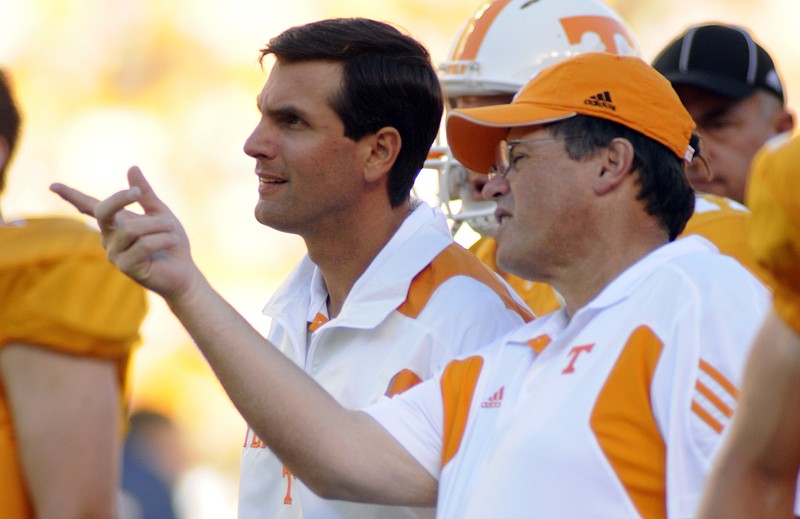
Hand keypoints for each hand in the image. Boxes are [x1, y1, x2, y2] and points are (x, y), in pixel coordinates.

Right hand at [50, 166, 201, 300]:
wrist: (184, 272)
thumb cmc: (171, 241)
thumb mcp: (161, 213)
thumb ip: (145, 193)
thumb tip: (132, 168)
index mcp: (115, 223)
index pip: (89, 207)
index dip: (71, 195)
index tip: (52, 185)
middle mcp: (109, 238)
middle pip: (103, 211)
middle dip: (121, 198)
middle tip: (138, 193)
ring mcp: (114, 253)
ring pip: (132, 229)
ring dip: (159, 225)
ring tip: (172, 230)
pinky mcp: (126, 267)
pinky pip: (144, 245)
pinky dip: (164, 238)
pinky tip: (173, 240)